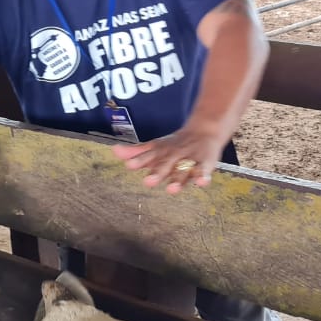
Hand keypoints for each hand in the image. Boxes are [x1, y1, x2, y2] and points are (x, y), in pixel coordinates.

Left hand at [112, 123, 226, 193]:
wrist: (204, 130)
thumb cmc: (176, 144)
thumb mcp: (156, 146)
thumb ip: (136, 152)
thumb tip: (114, 151)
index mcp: (162, 152)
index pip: (149, 156)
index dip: (140, 161)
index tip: (129, 165)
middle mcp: (174, 156)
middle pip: (165, 165)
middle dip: (158, 173)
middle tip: (148, 182)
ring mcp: (190, 160)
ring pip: (183, 170)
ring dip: (178, 180)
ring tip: (172, 190)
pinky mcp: (206, 164)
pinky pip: (204, 171)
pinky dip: (203, 177)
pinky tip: (201, 184)